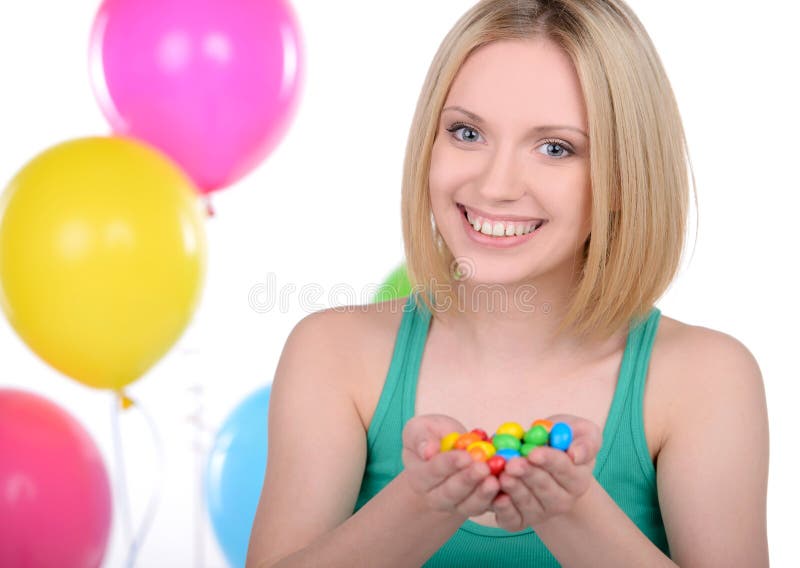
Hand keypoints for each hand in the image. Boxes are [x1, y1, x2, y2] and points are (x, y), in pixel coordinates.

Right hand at [402, 414, 500, 518]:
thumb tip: (427, 451)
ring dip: (483, 494)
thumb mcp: (419, 430)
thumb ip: (421, 438)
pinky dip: (496, 501)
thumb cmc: (431, 436)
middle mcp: (435, 495)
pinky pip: (485, 508)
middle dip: (468, 480)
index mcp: (420, 476)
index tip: (465, 456)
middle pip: (451, 492)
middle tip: (483, 468)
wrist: (445, 452)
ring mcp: (456, 504)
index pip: (433, 471)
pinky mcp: (475, 506)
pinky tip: (506, 490)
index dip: (449, 464)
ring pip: (468, 505)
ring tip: (495, 481)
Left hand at [491, 414, 600, 531]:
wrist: (540, 456)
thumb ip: (586, 443)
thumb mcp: (582, 433)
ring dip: (514, 489)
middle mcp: (562, 500)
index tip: (534, 452)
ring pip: (528, 503)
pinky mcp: (520, 519)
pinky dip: (504, 510)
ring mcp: (541, 512)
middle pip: (545, 489)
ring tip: (503, 475)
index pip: (564, 469)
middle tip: (513, 464)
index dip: (549, 461)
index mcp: (577, 479)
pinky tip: (497, 497)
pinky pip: (513, 519)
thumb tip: (576, 454)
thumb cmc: (561, 441)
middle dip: (528, 475)